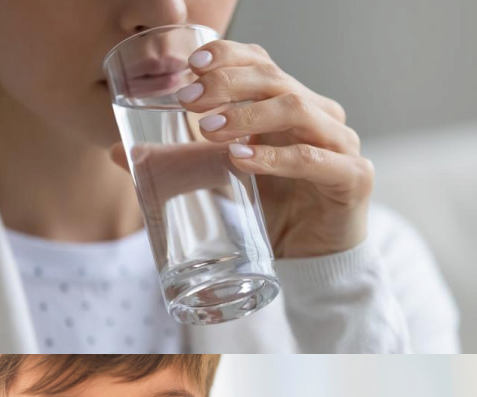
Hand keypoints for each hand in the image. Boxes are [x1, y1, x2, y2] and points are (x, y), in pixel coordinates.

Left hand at [178, 40, 372, 258]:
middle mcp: (322, 116)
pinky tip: (242, 159)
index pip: (263, 64)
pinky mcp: (354, 177)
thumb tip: (123, 152)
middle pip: (275, 79)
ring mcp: (342, 144)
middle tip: (189, 99)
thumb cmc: (275, 214)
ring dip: (248, 116)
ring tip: (209, 131)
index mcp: (294, 106)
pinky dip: (276, 157)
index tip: (191, 66)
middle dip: (228, 83)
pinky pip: (313, 158)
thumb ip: (190, 157)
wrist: (314, 260)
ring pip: (295, 109)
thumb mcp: (229, 177)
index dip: (229, 57)